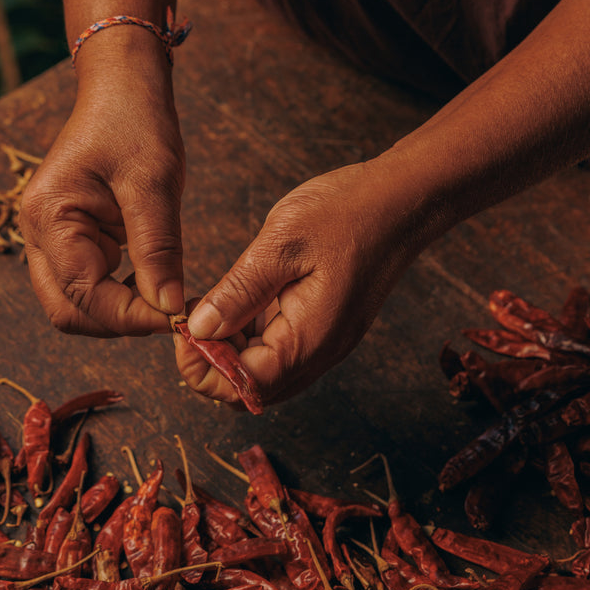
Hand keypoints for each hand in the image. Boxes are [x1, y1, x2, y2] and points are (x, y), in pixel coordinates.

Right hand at [21, 42, 185, 336]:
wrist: (122, 84)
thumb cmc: (135, 120)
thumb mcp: (153, 183)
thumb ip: (157, 249)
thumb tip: (168, 309)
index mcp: (48, 217)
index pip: (82, 294)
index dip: (129, 316)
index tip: (176, 317)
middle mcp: (37, 233)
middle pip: (67, 310)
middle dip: (118, 322)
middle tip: (169, 315)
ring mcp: (49, 237)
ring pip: (76, 303)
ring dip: (118, 311)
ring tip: (166, 299)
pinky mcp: (70, 238)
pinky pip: (89, 282)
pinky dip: (119, 294)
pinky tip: (154, 283)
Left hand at [176, 160, 422, 403]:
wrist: (405, 198)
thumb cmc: (348, 212)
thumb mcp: (281, 243)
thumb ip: (239, 292)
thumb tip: (199, 331)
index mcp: (308, 339)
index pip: (243, 386)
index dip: (205, 368)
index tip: (184, 331)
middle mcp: (320, 352)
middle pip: (252, 390)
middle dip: (213, 364)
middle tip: (192, 320)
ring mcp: (325, 342)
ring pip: (265, 372)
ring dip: (232, 351)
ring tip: (212, 307)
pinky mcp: (326, 326)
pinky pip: (281, 350)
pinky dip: (252, 337)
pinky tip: (239, 302)